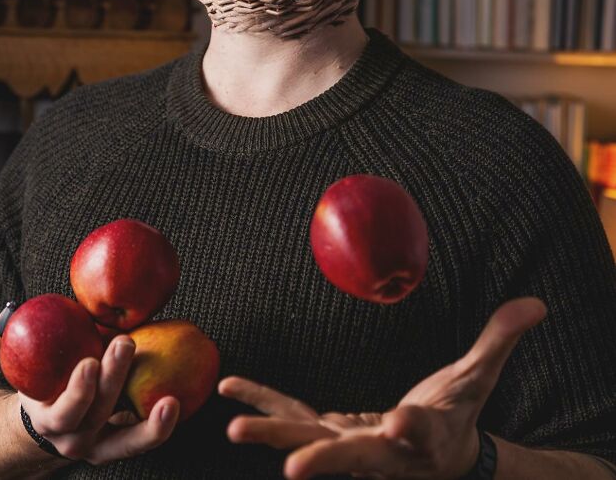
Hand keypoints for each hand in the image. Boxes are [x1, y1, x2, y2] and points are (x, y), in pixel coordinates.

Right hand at [0, 309, 179, 464]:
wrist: (47, 421)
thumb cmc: (39, 379)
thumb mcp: (18, 363)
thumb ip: (2, 341)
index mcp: (49, 420)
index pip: (64, 412)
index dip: (77, 392)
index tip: (89, 362)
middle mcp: (77, 439)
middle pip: (99, 414)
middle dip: (114, 380)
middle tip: (126, 342)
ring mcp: (103, 445)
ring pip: (129, 441)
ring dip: (152, 424)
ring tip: (172, 401)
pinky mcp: (126, 442)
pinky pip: (145, 439)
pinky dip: (162, 426)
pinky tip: (181, 400)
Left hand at [219, 297, 546, 479]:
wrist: (437, 456)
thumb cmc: (458, 414)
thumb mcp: (479, 378)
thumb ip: (500, 339)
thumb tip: (537, 303)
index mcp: (423, 439)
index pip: (419, 436)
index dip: (410, 431)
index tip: (399, 424)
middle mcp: (383, 452)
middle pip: (353, 457)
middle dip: (324, 460)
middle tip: (292, 468)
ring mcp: (351, 446)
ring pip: (309, 439)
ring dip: (273, 431)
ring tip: (233, 424)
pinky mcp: (329, 433)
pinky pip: (292, 414)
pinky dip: (265, 401)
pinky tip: (231, 388)